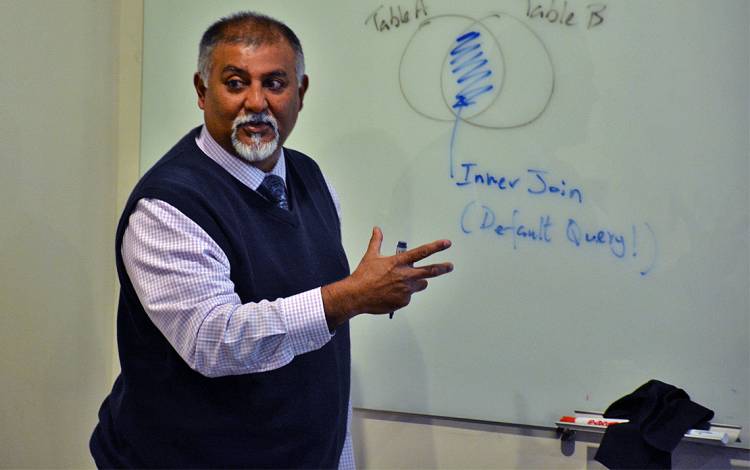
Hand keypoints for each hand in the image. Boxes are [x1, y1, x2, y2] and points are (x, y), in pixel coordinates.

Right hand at [322, 227, 452, 328]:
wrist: (357, 295)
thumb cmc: (363, 276)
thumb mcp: (370, 256)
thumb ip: (376, 241)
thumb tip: (377, 229)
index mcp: (399, 262)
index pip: (422, 252)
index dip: (436, 247)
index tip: (446, 243)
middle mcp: (405, 275)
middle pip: (431, 271)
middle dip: (443, 267)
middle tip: (450, 266)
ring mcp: (406, 290)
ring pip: (420, 284)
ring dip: (417, 282)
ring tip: (403, 283)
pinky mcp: (403, 301)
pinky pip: (408, 296)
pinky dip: (403, 294)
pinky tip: (391, 293)